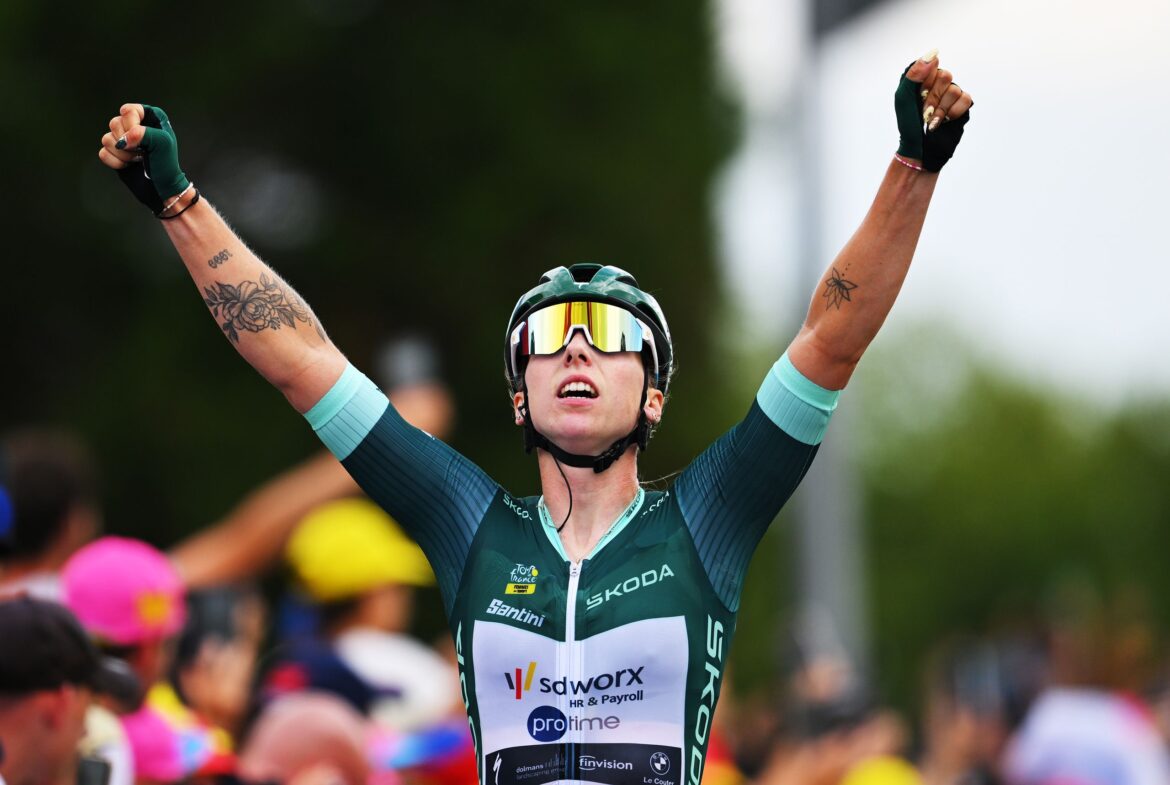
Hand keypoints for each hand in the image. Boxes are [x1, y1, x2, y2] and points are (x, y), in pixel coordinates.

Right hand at [98, 103, 189, 212]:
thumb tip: (123, 139)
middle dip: (128, 142)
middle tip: (142, 152)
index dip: (132, 125)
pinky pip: (103, 153)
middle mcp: (135, 125)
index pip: (129, 111)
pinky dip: (116, 162)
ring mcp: (123, 140)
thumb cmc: (166, 165)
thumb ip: (144, 133)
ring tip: (137, 159)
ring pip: (106, 139)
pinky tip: (128, 165)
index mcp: (150, 117)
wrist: (161, 189)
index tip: (143, 138)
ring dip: (123, 154)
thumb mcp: (163, 144)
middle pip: (114, 123)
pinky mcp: (114, 154)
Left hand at [894, 50, 973, 172]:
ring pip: (955, 89)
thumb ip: (914, 75)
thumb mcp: (904, 99)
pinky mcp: (963, 106)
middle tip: (923, 113)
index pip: (931, 66)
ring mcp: (951, 93)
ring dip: (941, 109)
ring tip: (932, 121)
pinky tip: (944, 122)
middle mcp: (938, 83)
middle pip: (945, 75)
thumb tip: (935, 54)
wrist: (919, 150)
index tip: (916, 98)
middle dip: (932, 98)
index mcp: (923, 78)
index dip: (923, 85)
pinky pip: (966, 99)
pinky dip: (953, 113)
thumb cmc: (908, 125)